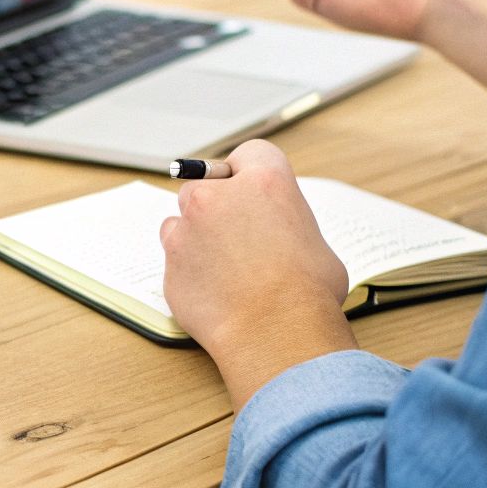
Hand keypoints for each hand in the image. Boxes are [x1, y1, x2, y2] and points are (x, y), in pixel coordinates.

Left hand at [160, 139, 358, 406]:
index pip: (251, 153)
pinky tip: (212, 289)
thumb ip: (287, 224)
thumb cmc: (308, 294)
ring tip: (225, 269)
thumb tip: (281, 236)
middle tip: (237, 236)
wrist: (278, 334)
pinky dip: (187, 268)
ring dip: (196, 236)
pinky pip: (174, 257)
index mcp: (264, 181)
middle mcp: (218, 195)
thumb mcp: (316, 242)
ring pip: (182, 219)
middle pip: (207, 185)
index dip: (251, 172)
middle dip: (217, 205)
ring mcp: (187, 227)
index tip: (248, 188)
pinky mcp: (170, 261)